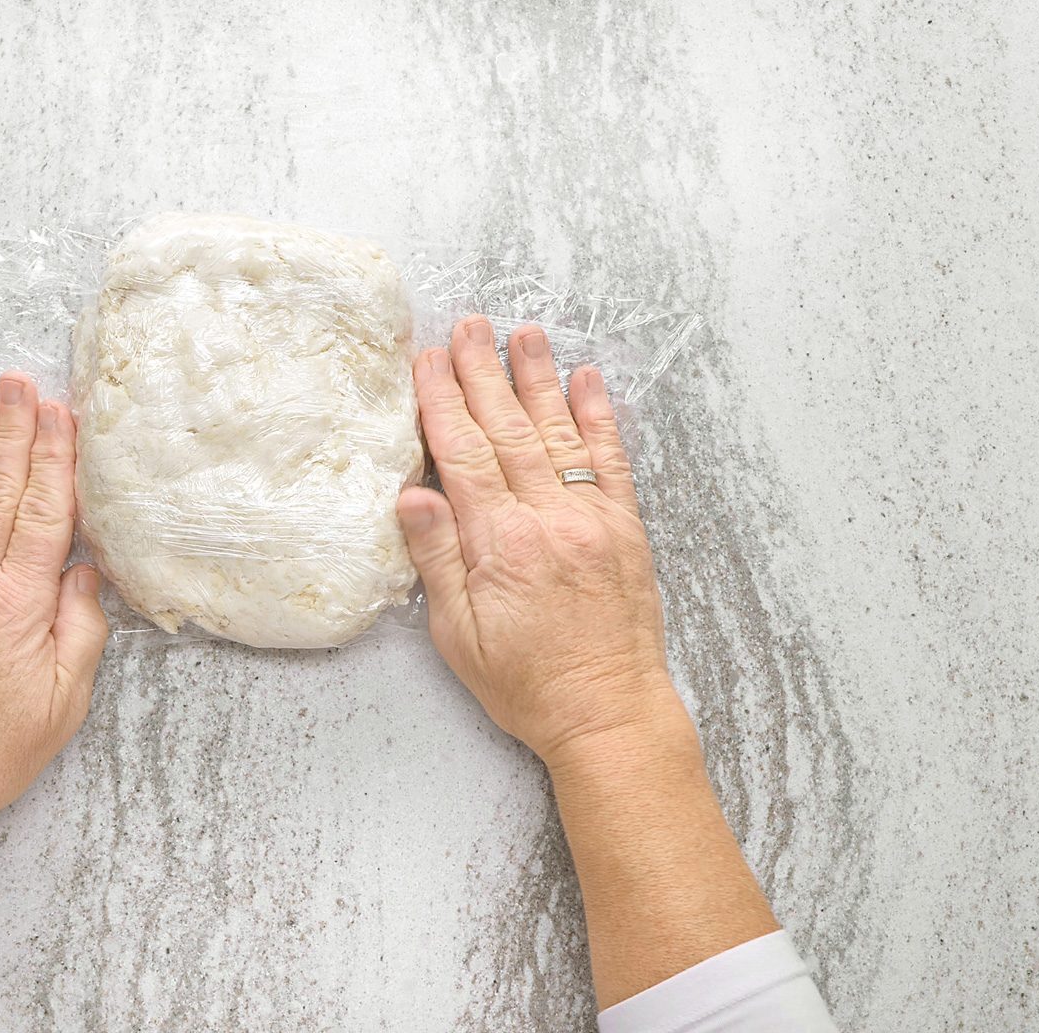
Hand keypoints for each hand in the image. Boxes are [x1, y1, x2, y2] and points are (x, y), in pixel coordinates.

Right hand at [396, 317, 677, 764]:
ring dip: (538, 378)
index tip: (428, 360)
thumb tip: (413, 494)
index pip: (464, 455)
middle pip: (508, 430)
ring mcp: (592, 518)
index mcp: (501, 544)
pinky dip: (598, 415)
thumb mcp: (459, 637)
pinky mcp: (625, 528)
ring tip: (523, 333)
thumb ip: (438, 559)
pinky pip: (608, 460)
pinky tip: (586, 380)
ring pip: (559, 432)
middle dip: (483, 372)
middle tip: (468, 325)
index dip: (443, 402)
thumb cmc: (527, 684)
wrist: (609, 712)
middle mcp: (549, 520)